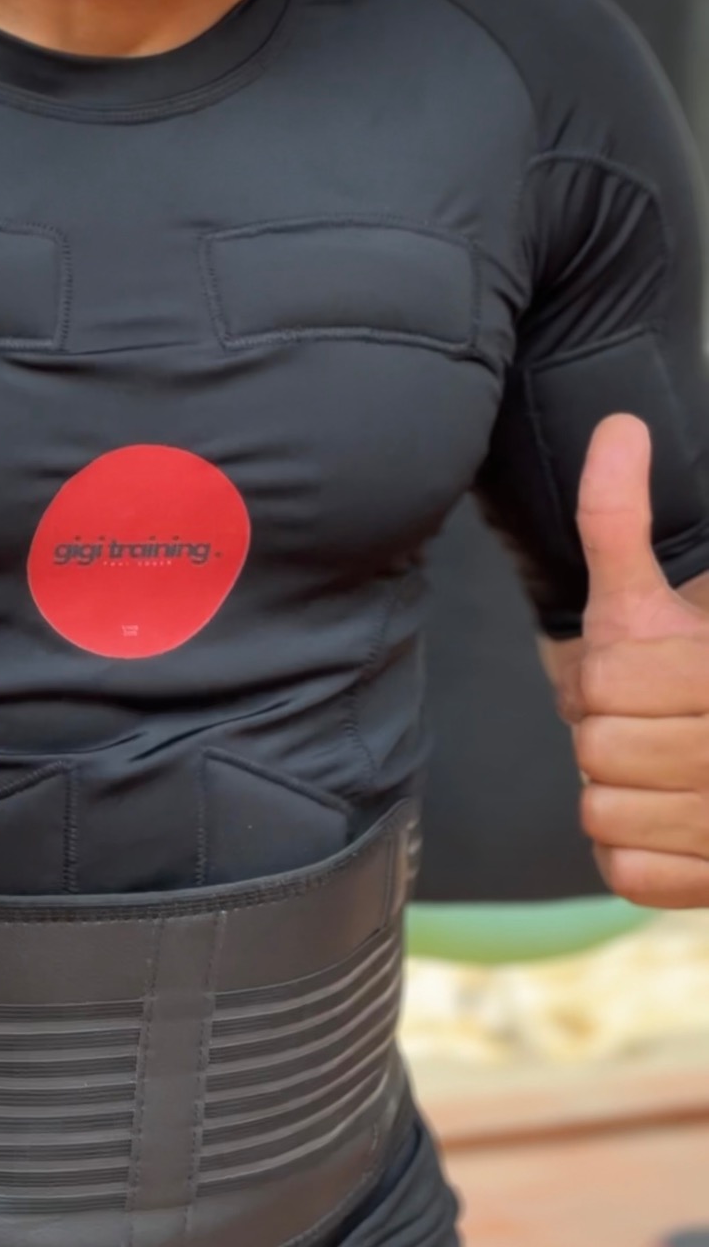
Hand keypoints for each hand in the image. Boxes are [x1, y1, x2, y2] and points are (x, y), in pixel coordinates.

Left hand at [572, 413, 708, 907]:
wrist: (708, 745)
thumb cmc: (685, 661)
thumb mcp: (644, 588)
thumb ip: (617, 514)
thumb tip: (620, 425)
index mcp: (704, 666)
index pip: (603, 679)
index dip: (603, 675)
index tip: (650, 670)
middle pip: (598, 744)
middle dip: (607, 728)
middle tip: (649, 722)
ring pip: (605, 809)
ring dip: (615, 790)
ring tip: (658, 770)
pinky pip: (624, 870)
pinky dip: (633, 852)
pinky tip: (667, 821)